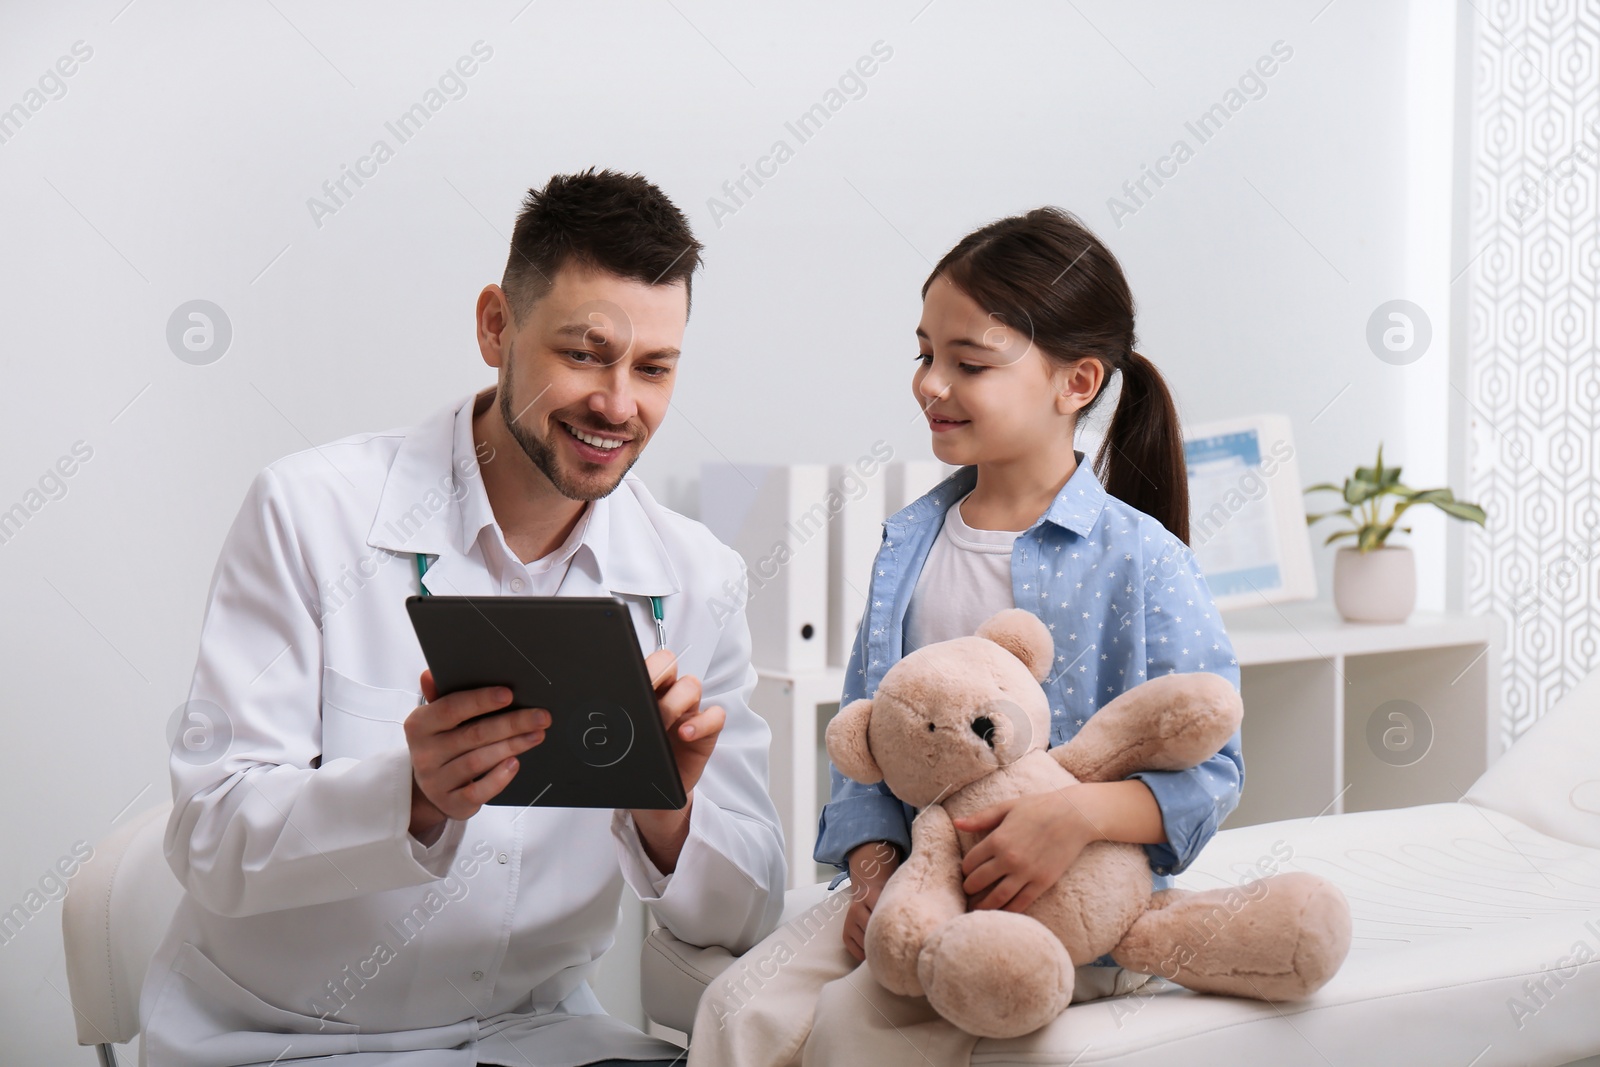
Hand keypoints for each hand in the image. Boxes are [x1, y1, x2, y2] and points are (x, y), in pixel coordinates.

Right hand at [405, 669, 550, 841]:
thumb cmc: (443, 743)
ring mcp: (436, 781)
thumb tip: (430, 674)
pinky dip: (499, 778)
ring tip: (537, 735)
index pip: (450, 708)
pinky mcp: (451, 803)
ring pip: (479, 761)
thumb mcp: (437, 719)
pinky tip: (515, 764)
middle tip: (541, 716)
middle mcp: (424, 754)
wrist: (432, 787)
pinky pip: (478, 791)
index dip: (480, 700)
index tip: (509, 693)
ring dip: (512, 746)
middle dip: (511, 723)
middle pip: (474, 735)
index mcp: (420, 725)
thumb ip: (441, 695)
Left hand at [628, 647, 726, 872]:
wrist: (652, 798)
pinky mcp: (705, 731)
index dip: (639, 665)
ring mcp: (687, 712)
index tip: (627, 676)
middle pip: (669, 663)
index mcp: (643, 691)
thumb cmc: (632, 764)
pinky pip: (716, 715)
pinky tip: (685, 734)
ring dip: (675, 702)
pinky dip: (702, 722)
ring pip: (691, 685)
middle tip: (644, 694)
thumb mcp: (615, 742)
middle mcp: (666, 695)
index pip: (644, 662)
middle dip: (657, 673)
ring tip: (660, 725)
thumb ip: (608, 723)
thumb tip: (582, 710)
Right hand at [842, 841, 900, 962]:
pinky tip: (873, 951)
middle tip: (897, 947)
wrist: (867, 888)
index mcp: (871, 895)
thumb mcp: (893, 894)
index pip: (882, 915)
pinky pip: (853, 949)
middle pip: (873, 931)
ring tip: (887, 947)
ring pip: (864, 942)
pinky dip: (864, 954)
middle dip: (885, 940)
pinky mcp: (845, 930)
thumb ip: (902, 905)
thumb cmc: (886, 895)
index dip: (894, 929)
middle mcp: (857, 907)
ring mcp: (849, 919)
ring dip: (875, 947)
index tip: (904, 937)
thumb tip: (917, 928)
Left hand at [954, 787, 1103, 913]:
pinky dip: (1008, 911)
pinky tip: (1001, 912)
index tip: (966, 871)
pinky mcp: (1042, 882)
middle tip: (968, 891)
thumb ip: (981, 818)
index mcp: (997, 839)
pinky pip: (1021, 903)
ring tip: (977, 908)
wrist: (1074, 816)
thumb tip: (956, 823)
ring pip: (997, 897)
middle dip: (969, 888)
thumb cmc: (1040, 807)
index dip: (965, 869)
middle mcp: (1009, 859)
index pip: (970, 862)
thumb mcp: (1007, 807)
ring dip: (983, 906)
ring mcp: (1026, 873)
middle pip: (979, 881)